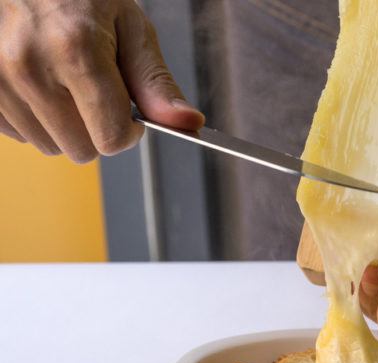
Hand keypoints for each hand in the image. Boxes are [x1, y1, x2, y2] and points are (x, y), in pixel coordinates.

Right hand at [0, 0, 203, 162]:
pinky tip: (44, 88)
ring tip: (67, 84)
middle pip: (81, 150)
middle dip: (98, 130)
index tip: (130, 112)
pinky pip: (21, 135)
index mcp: (76, 52)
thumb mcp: (131, 30)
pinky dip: (38, 120)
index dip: (130, 131)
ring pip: (50, 147)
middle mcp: (30, 68)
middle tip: (97, 92)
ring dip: (68, 127)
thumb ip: (156, 83)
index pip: (112, 138)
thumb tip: (189, 124)